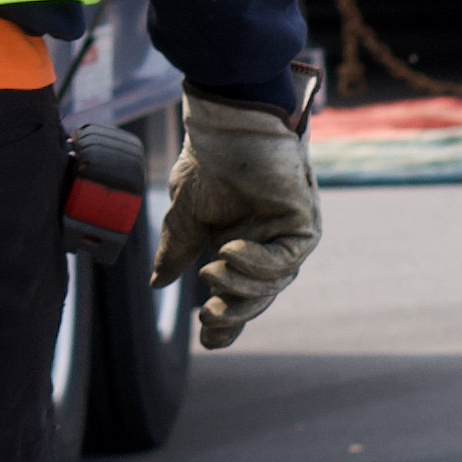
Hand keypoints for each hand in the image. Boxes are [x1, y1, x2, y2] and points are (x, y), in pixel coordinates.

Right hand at [152, 97, 318, 349]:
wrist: (227, 123)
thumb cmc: (209, 160)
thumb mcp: (185, 213)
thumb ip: (177, 249)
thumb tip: (157, 283)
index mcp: (238, 245)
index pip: (237, 295)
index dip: (226, 322)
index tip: (206, 339)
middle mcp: (265, 245)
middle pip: (257, 297)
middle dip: (235, 313)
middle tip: (208, 317)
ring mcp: (285, 235)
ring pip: (274, 284)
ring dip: (242, 287)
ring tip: (212, 271)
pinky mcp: (304, 223)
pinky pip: (287, 260)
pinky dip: (259, 264)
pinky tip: (231, 251)